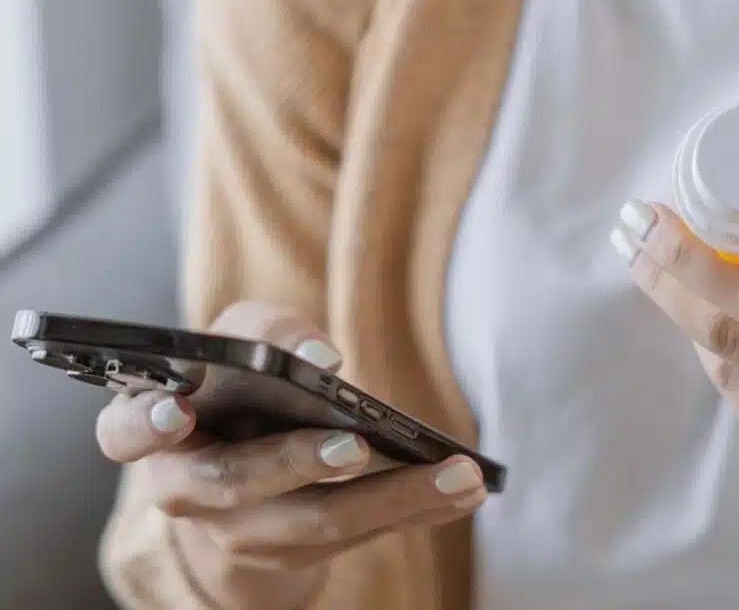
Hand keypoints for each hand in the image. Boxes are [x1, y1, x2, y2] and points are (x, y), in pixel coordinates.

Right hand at [95, 302, 485, 609]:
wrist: (245, 464)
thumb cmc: (238, 386)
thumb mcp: (243, 343)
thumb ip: (266, 333)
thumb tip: (323, 360)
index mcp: (157, 434)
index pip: (127, 432)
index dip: (146, 423)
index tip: (178, 410)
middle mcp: (190, 492)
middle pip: (239, 484)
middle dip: (301, 464)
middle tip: (358, 446)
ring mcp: (244, 532)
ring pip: (315, 524)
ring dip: (393, 499)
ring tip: (459, 474)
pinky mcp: (299, 550)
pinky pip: (361, 537)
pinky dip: (417, 511)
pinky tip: (465, 490)